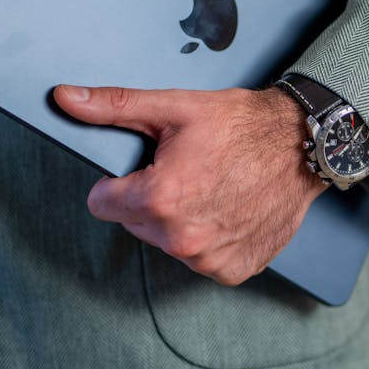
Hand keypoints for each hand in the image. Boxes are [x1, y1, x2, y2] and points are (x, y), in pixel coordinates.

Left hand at [53, 84, 326, 285]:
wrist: (301, 144)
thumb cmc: (243, 125)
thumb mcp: (173, 107)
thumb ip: (114, 107)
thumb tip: (67, 99)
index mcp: (159, 199)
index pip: (101, 203)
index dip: (120, 181)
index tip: (147, 168)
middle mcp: (182, 238)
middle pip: (135, 223)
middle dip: (152, 199)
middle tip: (188, 171)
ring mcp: (209, 258)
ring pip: (168, 241)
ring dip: (182, 220)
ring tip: (212, 187)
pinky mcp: (233, 269)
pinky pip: (202, 258)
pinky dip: (211, 238)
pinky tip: (229, 208)